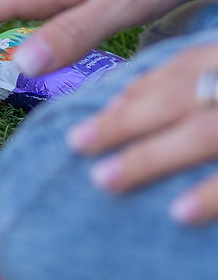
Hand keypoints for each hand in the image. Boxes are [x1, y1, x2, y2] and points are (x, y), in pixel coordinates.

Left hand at [67, 44, 217, 224]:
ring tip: (102, 180)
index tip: (100, 109)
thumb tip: (121, 107)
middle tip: (76, 142)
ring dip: (150, 158)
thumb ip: (197, 89)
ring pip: (205, 134)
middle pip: (183, 97)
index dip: (140, 88)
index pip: (185, 66)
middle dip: (127, 120)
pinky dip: (210, 194)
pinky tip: (178, 213)